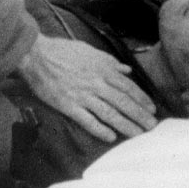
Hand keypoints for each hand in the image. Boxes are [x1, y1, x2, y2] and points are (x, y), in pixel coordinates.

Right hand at [17, 34, 157, 142]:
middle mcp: (96, 82)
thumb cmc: (62, 50)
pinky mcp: (68, 105)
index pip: (128, 86)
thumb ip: (110, 61)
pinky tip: (110, 137)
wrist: (37, 55)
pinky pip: (87, 120)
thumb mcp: (89, 50)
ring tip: (138, 135)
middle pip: (123, 101)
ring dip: (126, 125)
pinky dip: (100, 129)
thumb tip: (127, 70)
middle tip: (152, 127)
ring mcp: (83, 95)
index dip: (141, 99)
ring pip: (109, 113)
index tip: (152, 109)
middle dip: (139, 115)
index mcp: (102, 68)